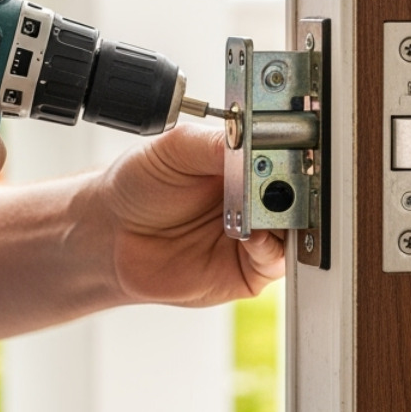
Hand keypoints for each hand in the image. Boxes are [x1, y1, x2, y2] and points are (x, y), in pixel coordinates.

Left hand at [92, 124, 284, 306]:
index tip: (297, 146)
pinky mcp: (248, 270)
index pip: (288, 154)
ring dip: (288, 216)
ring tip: (271, 202)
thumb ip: (217, 143)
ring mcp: (256, 234)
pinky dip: (271, 248)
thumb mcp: (175, 149)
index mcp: (246, 162)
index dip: (295, 150)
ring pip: (294, 229)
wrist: (111, 234)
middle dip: (298, 183)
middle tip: (289, 175)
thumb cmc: (140, 187)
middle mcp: (256, 198)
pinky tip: (253, 234)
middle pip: (299, 192)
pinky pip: (275, 262)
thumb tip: (256, 141)